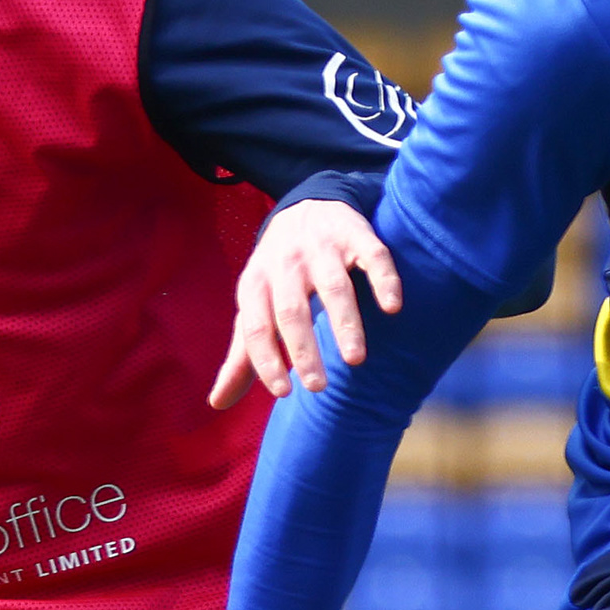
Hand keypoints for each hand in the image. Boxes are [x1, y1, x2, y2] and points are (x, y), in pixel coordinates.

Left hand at [211, 198, 400, 408]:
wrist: (305, 206)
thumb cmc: (278, 273)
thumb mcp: (254, 306)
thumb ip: (242, 355)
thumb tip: (217, 403)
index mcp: (256, 284)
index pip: (256, 326)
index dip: (266, 359)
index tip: (282, 392)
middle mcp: (287, 264)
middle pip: (292, 309)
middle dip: (302, 349)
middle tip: (317, 386)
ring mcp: (322, 247)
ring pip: (333, 286)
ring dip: (344, 322)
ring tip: (355, 359)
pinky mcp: (356, 234)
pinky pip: (372, 256)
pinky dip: (383, 279)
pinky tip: (392, 307)